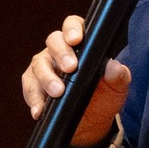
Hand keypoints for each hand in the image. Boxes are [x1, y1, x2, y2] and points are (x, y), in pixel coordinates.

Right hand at [21, 14, 132, 147]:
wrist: (92, 121)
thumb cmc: (104, 96)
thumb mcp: (117, 87)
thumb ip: (118, 76)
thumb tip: (114, 66)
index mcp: (81, 43)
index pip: (73, 26)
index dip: (72, 29)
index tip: (76, 39)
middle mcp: (59, 50)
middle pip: (53, 41)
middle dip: (61, 53)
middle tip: (70, 68)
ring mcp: (44, 66)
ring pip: (38, 64)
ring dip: (47, 78)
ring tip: (58, 92)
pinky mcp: (34, 85)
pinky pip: (30, 87)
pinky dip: (34, 98)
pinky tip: (40, 109)